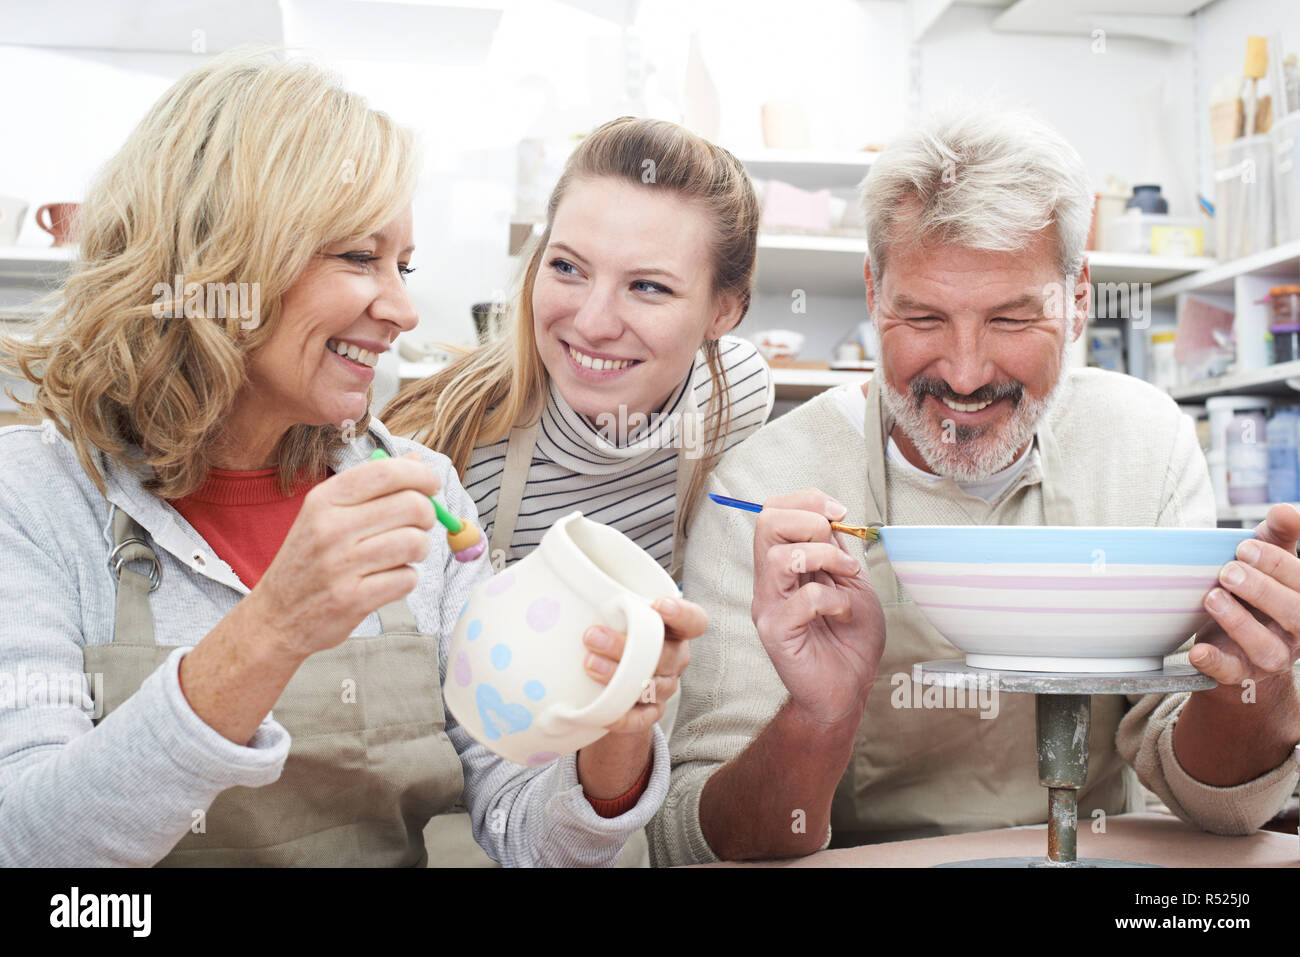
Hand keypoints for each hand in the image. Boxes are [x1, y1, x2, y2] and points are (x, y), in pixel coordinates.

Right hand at [253, 451, 439, 660]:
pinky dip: (407, 579)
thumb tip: (415, 461)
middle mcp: (331, 528)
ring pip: (414, 542)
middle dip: (428, 514)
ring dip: (420, 549)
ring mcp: (341, 565)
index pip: (386, 472)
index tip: (432, 485)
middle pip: (411, 505)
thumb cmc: (310, 560)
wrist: (276, 616)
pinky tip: (389, 579)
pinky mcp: (353, 599)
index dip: (420, 474)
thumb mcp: (327, 514)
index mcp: (325, 499)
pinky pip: (406, 579)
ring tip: (405, 554)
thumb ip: (371, 486)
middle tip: (421, 525)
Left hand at [582, 594, 704, 735]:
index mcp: (674, 629)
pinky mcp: (651, 712)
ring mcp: (665, 686)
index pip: (694, 620)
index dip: (682, 614)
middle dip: (627, 646)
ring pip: (650, 686)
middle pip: (663, 655)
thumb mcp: (618, 615)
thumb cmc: (616, 634)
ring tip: (588, 664)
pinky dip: (622, 714)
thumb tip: (567, 576)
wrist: (612, 682)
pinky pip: (641, 718)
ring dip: (618, 677)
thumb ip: (609, 601)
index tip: (658, 605)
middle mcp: (675, 657)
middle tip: (592, 635)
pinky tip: (602, 709)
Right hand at [750, 488, 884, 726]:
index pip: (774, 510)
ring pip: (780, 556)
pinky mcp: (776, 633)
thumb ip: (836, 549)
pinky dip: (832, 598)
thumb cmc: (849, 638)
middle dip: (811, 521)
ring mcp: (769, 606)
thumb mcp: (851, 582)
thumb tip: (831, 516)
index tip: (840, 514)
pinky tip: (843, 611)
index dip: (807, 500)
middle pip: (767, 521)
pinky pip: (801, 600)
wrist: (848, 689)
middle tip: (838, 547)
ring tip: (847, 576)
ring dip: (826, 557)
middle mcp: (769, 580)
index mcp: (783, 564)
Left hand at [1194, 504, 1299, 696]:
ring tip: (1212, 597)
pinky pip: (1232, 673)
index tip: (1244, 546)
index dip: (1278, 563)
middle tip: (1228, 571)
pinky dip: (1215, 662)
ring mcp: (1271, 656)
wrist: (1237, 641)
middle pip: (1296, 615)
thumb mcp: (1269, 561)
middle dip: (1262, 590)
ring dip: (1239, 622)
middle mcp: (1297, 632)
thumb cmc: (1256, 592)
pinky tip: (1198, 651)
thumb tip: (1285, 509)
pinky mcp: (1240, 673)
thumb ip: (1277, 535)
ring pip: (1267, 648)